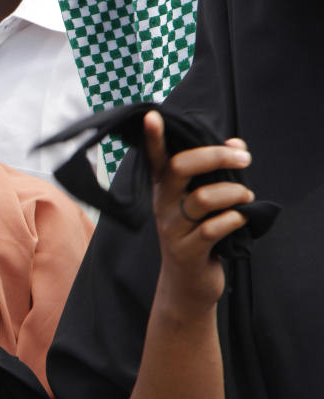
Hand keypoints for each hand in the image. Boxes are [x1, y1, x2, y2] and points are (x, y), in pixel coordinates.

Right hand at [145, 111, 253, 314]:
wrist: (186, 282)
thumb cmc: (197, 233)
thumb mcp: (199, 200)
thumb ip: (215, 171)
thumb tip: (236, 143)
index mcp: (164, 188)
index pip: (155, 157)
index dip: (153, 137)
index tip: (153, 115)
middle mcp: (163, 204)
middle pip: (180, 167)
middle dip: (216, 156)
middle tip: (243, 158)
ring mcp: (172, 228)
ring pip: (203, 198)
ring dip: (234, 193)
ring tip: (246, 196)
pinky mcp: (186, 251)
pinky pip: (214, 228)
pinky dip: (235, 220)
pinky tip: (242, 220)